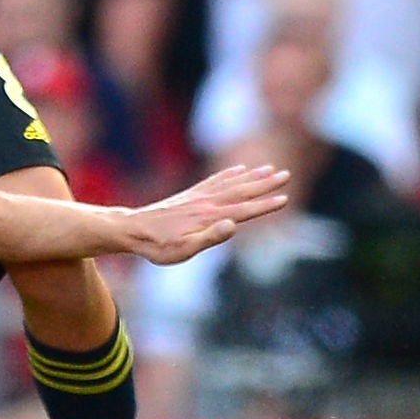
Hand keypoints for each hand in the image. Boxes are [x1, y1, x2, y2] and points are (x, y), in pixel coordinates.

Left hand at [119, 165, 291, 263]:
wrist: (133, 229)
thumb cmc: (158, 246)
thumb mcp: (184, 250)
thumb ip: (210, 238)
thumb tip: (233, 225)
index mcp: (209, 217)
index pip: (244, 210)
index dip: (265, 205)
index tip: (284, 198)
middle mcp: (207, 203)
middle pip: (242, 191)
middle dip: (265, 183)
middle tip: (286, 174)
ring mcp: (198, 197)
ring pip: (231, 183)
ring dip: (252, 176)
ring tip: (269, 168)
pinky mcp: (190, 195)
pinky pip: (215, 180)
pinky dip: (229, 174)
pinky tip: (239, 169)